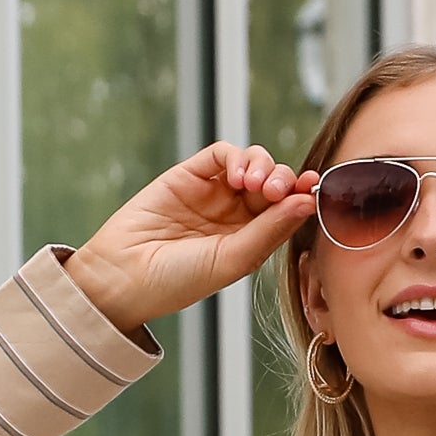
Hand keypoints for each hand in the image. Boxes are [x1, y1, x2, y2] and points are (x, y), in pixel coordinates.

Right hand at [67, 144, 316, 336]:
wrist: (123, 276)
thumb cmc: (176, 281)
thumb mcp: (232, 260)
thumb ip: (269, 230)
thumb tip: (306, 201)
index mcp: (250, 241)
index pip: (285, 211)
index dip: (301, 197)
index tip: (313, 189)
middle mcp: (234, 216)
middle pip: (274, 183)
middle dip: (283, 181)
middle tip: (276, 191)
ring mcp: (212, 193)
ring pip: (253, 163)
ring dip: (264, 166)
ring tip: (255, 184)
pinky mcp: (189, 174)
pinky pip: (222, 154)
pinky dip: (237, 156)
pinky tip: (238, 174)